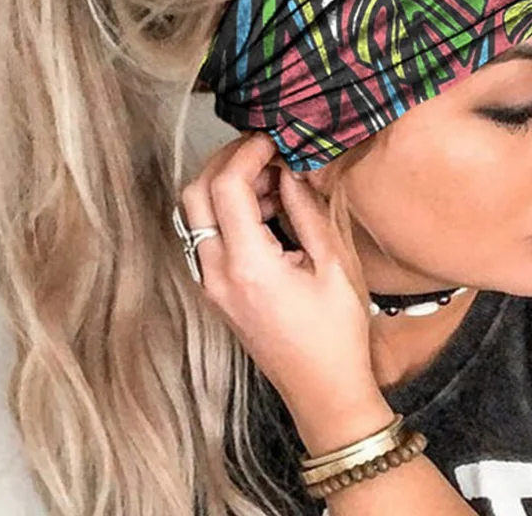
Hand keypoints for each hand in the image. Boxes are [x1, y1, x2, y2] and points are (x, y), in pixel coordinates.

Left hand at [178, 131, 379, 418]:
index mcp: (248, 264)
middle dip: (225, 161)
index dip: (247, 152)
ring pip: (194, 213)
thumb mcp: (333, 264)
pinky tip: (264, 210)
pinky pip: (205, 236)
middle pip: (195, 192)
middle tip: (265, 152)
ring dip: (223, 185)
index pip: (226, 185)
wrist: (322, 392)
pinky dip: (225, 211)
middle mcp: (217, 273)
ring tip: (271, 180)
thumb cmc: (336, 334)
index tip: (273, 139)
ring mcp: (210, 284)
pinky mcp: (215, 291)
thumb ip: (306, 210)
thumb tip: (290, 170)